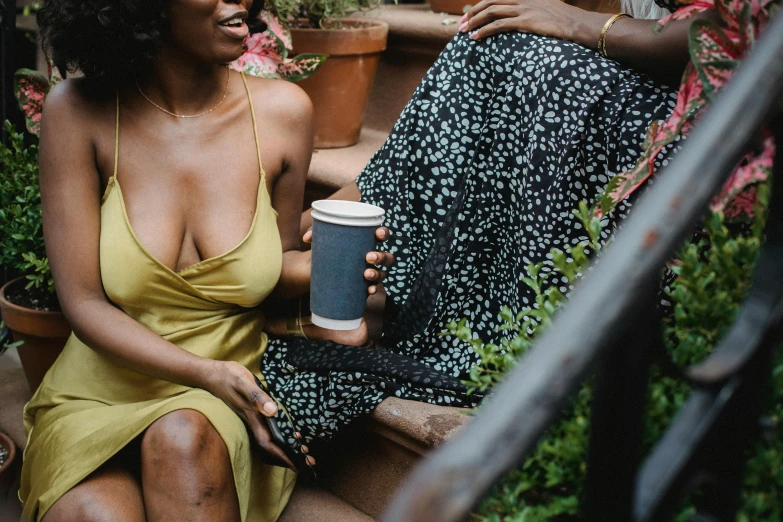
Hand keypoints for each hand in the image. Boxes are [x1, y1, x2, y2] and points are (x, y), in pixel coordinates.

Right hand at [203, 360, 297, 469]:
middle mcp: (251, 420)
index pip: (267, 443)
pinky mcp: (249, 413)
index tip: (297, 465)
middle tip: (308, 462)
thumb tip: (273, 411)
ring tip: (301, 453)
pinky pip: (264, 431)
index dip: (281, 456)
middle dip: (287, 456)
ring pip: (267, 439)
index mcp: (252, 416)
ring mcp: (249, 418)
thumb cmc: (228, 376)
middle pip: (269, 446)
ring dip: (283, 448)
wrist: (211, 374)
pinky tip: (285, 435)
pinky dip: (277, 437)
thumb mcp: (243, 382)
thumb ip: (257, 396)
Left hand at [302, 226, 394, 295]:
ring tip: (366, 274)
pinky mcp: (362, 286)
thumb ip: (315, 233)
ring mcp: (369, 272)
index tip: (378, 234)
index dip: (383, 233)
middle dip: (381, 257)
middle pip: (386, 257)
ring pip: (382, 273)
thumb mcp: (320, 239)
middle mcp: (371, 257)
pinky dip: (373, 289)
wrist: (315, 270)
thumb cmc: (324, 248)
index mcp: (365, 241)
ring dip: (378, 273)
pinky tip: (370, 290)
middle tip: (368, 257)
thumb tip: (307, 238)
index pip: (381, 235)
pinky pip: (373, 288)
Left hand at [459, 0, 580, 41]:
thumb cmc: (565, 22)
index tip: (469, 16)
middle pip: (489, 2)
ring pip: (490, 12)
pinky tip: (474, 38)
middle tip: (460, 25)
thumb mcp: (546, 11)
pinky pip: (498, 25)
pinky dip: (483, 31)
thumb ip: (531, 12)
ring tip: (463, 32)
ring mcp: (523, 9)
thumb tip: (522, 22)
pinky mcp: (525, 21)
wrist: (578, 24)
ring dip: (473, 22)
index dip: (480, 6)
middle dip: (472, 13)